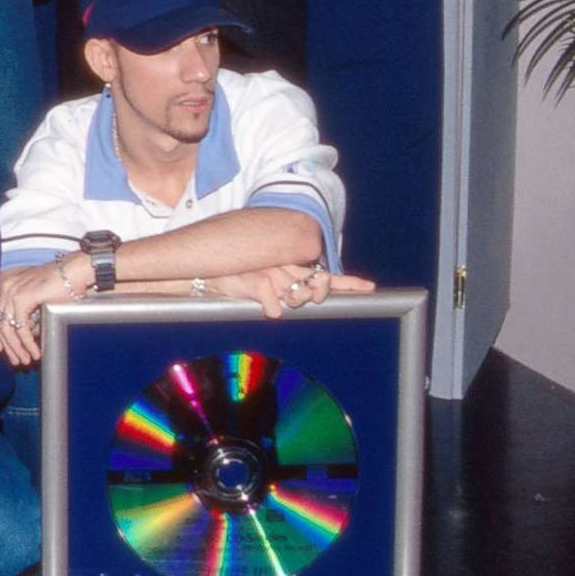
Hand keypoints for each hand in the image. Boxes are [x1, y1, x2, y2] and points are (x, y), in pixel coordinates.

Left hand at [0, 256, 86, 367]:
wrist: (75, 270)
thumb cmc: (61, 282)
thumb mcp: (37, 296)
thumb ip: (26, 312)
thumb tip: (22, 336)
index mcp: (6, 282)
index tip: (1, 350)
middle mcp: (5, 285)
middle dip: (8, 345)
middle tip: (16, 361)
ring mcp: (11, 290)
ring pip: (8, 328)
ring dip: (17, 348)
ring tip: (26, 360)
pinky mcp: (22, 298)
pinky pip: (21, 328)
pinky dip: (27, 343)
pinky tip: (35, 352)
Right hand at [209, 262, 369, 318]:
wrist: (204, 272)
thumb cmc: (236, 280)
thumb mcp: (264, 285)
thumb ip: (283, 293)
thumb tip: (291, 307)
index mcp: (290, 266)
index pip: (326, 274)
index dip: (349, 282)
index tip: (370, 287)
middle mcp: (285, 267)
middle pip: (319, 284)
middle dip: (320, 293)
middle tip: (308, 294)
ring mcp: (273, 273)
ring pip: (299, 297)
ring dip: (292, 302)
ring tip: (276, 296)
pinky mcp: (258, 282)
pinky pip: (274, 307)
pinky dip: (270, 309)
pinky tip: (262, 304)